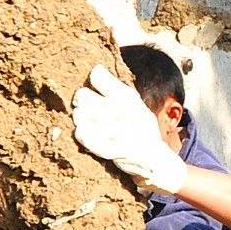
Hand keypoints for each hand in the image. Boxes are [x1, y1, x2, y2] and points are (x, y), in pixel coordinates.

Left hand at [74, 65, 188, 193]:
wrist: (152, 158)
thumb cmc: (141, 128)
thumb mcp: (135, 102)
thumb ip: (115, 89)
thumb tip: (94, 71)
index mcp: (125, 96)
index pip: (96, 74)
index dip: (94, 80)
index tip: (97, 87)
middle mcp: (116, 109)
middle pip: (81, 94)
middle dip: (83, 100)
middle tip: (90, 107)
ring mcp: (108, 129)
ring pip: (78, 113)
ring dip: (82, 117)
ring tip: (92, 122)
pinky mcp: (101, 146)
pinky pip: (79, 132)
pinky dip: (83, 133)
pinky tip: (90, 134)